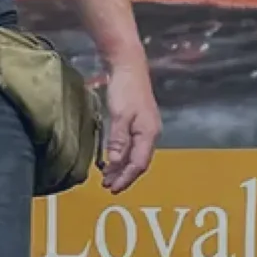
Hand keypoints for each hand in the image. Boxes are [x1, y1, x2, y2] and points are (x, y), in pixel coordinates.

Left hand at [98, 60, 159, 193]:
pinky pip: (131, 147)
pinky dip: (121, 156)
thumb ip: (118, 139)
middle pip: (138, 162)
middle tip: (107, 187)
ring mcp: (145, 129)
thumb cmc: (125, 89)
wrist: (128, 67)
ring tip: (106, 178)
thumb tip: (114, 162)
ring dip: (121, 168)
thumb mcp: (119, 115)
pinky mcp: (138, 124)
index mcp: (149, 133)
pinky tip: (110, 161)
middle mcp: (150, 134)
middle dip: (123, 176)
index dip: (126, 178)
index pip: (138, 164)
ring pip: (134, 156)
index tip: (112, 188)